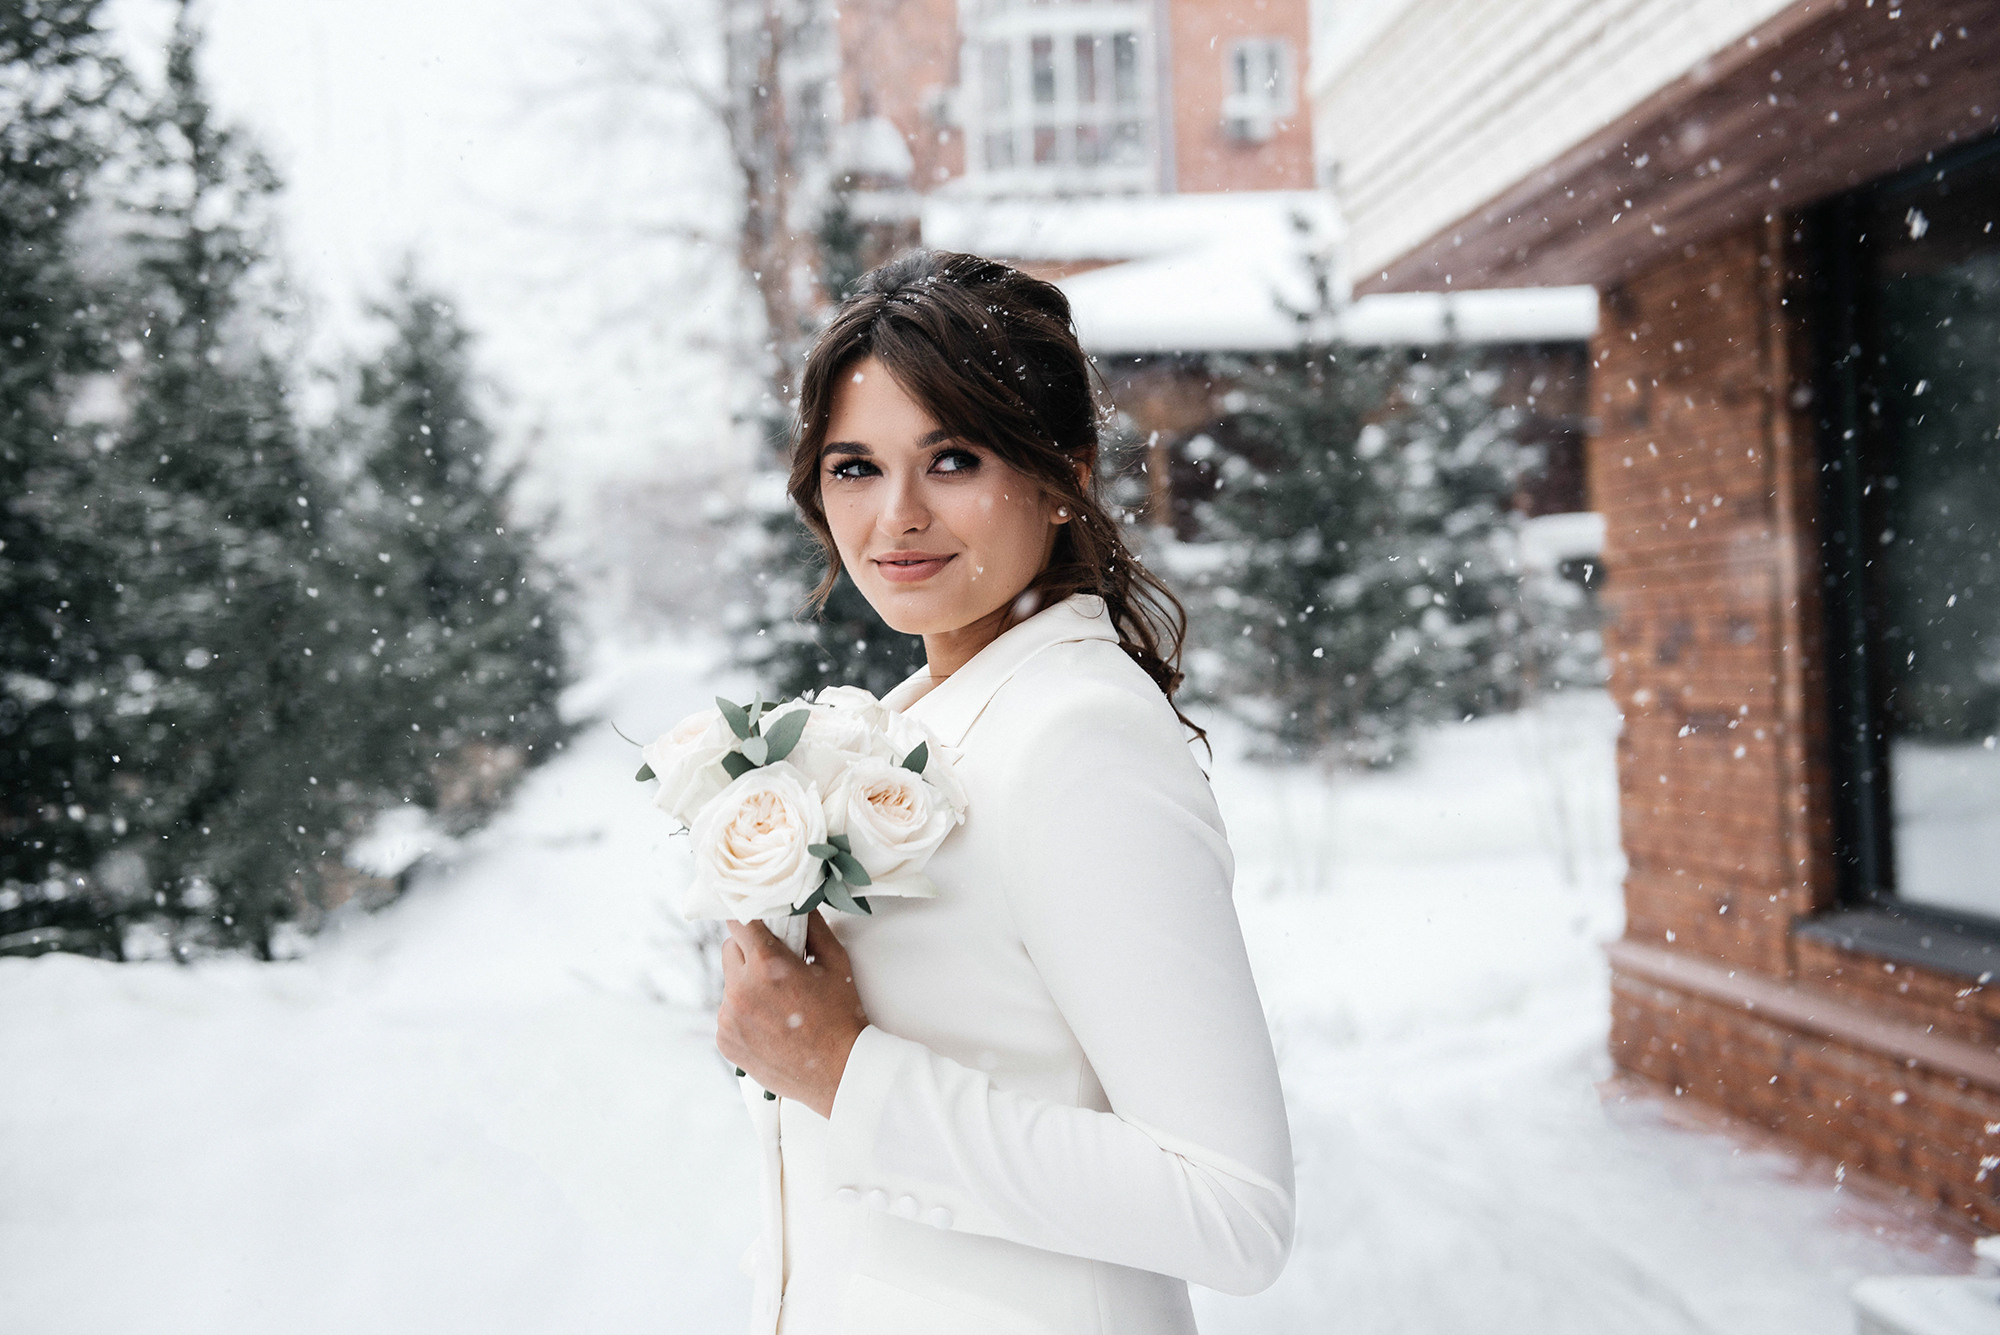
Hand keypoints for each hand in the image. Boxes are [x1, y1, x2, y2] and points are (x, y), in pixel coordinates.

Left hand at [718, 910, 868, 1118]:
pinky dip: (743, 1013)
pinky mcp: (726, 1040)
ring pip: (729, 983)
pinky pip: (728, 1013)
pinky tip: (770, 1024)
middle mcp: (742, 990)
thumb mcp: (836, 963)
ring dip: (747, 984)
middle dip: (750, 951)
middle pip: (730, 950)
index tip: (756, 922)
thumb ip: (814, 928)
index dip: (749, 919)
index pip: (739, 922)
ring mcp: (730, 1017)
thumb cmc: (841, 1017)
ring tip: (778, 1003)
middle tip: (776, 966)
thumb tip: (798, 907)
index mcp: (767, 965)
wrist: (838, 1072)